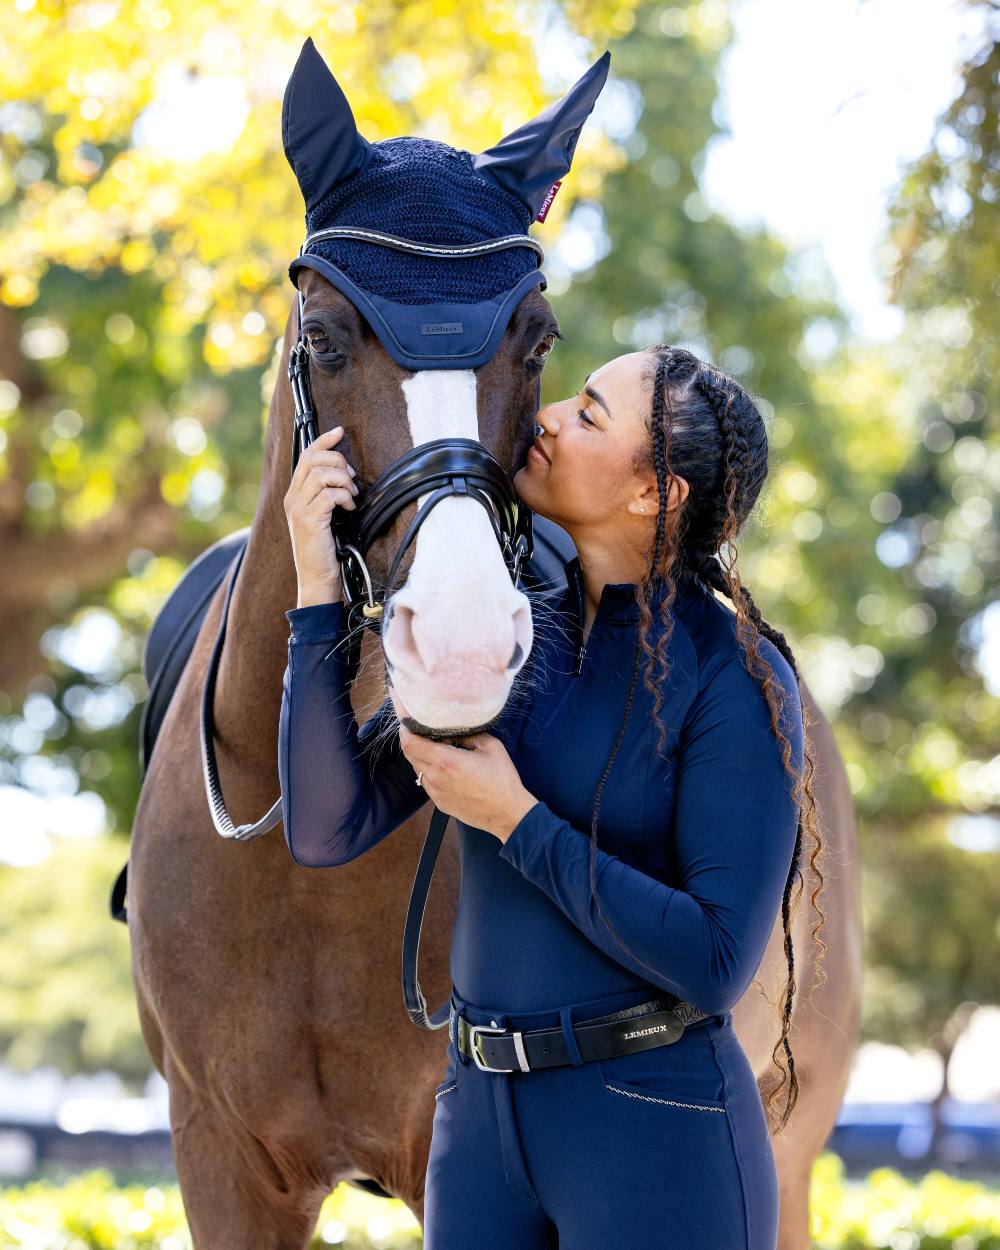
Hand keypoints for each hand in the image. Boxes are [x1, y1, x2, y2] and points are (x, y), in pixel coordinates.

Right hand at [283, 425, 358, 605]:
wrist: (317, 579)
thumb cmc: (325, 550)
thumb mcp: (325, 517)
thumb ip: (327, 494)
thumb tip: (345, 471)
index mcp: (294, 495)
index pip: (305, 456)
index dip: (323, 440)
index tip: (340, 431)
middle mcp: (292, 498)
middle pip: (313, 459)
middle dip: (338, 461)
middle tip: (352, 479)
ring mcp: (298, 508)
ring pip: (321, 473)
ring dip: (343, 480)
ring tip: (351, 496)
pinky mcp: (309, 519)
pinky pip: (329, 494)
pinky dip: (344, 496)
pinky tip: (349, 508)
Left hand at [397, 727, 537, 841]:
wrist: (507, 813)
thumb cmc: (502, 779)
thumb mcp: (491, 747)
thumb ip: (470, 734)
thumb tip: (457, 731)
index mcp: (446, 761)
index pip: (410, 744)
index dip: (405, 731)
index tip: (409, 721)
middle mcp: (435, 778)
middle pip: (410, 755)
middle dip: (414, 741)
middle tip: (426, 732)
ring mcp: (435, 793)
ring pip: (418, 769)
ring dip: (423, 757)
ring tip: (440, 750)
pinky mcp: (440, 804)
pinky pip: (427, 783)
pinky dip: (431, 771)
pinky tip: (448, 769)